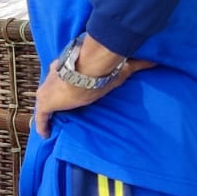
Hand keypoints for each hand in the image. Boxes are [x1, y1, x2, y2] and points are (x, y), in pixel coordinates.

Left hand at [33, 59, 153, 136]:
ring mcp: (48, 89)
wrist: (87, 69)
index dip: (67, 83)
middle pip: (52, 88)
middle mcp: (56, 75)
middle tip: (61, 108)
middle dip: (56, 97)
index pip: (65, 75)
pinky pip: (42, 118)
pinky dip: (42, 126)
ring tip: (52, 122)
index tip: (71, 91)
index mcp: (71, 65)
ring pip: (46, 103)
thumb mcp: (119, 68)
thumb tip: (155, 61)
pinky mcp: (45, 102)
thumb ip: (135, 64)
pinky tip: (45, 134)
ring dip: (48, 112)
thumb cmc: (101, 68)